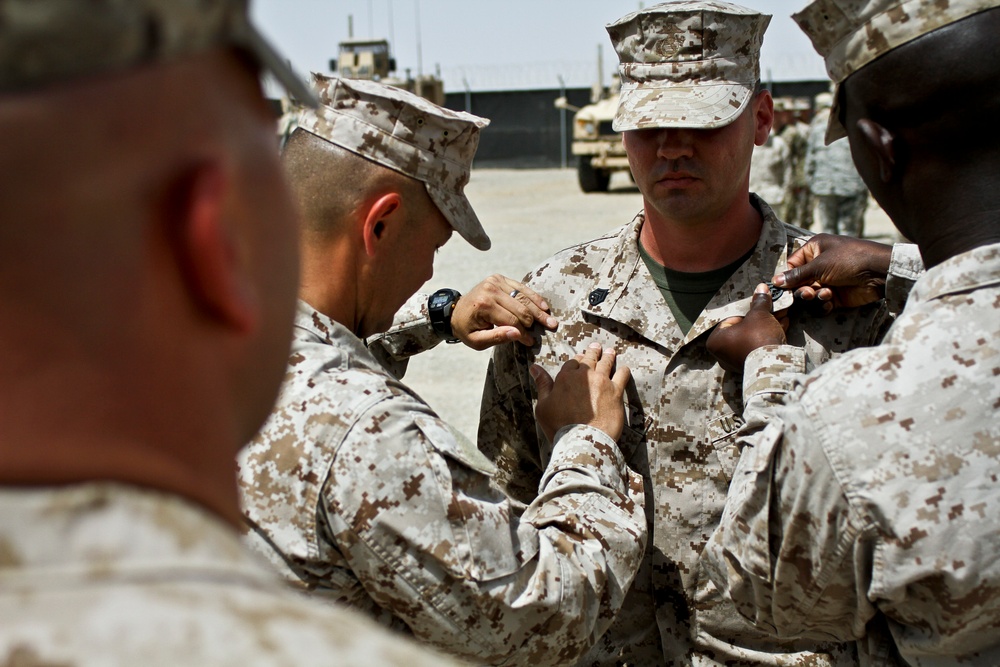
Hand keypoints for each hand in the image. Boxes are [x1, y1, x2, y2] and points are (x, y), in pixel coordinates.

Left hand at [451, 274, 558, 349]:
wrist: (455, 311)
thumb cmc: (466, 329)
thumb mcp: (476, 340)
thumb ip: (496, 338)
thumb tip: (518, 334)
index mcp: (484, 305)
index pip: (511, 320)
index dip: (523, 332)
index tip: (531, 342)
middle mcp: (490, 290)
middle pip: (520, 307)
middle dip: (535, 320)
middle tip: (550, 328)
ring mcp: (495, 281)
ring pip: (523, 297)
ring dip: (538, 309)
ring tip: (551, 320)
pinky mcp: (500, 278)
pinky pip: (521, 287)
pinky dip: (533, 297)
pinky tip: (544, 306)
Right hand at [531, 343, 630, 442]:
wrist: (583, 439)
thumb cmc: (559, 426)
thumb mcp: (543, 405)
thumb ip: (542, 384)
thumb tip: (534, 367)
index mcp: (566, 377)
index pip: (573, 361)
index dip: (577, 360)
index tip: (580, 358)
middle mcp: (585, 375)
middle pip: (590, 358)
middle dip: (593, 351)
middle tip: (596, 346)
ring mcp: (602, 382)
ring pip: (606, 362)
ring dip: (608, 356)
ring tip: (610, 351)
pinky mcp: (616, 392)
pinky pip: (622, 375)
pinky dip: (623, 370)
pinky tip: (624, 369)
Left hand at [707, 284, 788, 371]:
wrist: (774, 364)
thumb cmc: (758, 337)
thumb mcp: (758, 314)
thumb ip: (759, 302)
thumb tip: (761, 288)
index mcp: (715, 341)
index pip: (730, 319)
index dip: (747, 311)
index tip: (758, 305)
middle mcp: (723, 354)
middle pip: (743, 329)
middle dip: (760, 318)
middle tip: (772, 308)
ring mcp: (737, 361)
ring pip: (753, 337)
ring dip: (768, 325)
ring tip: (782, 314)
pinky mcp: (752, 366)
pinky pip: (759, 347)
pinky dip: (770, 337)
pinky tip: (783, 325)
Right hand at [774, 234, 891, 312]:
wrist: (879, 273)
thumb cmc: (849, 259)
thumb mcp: (820, 265)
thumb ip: (797, 275)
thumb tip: (775, 281)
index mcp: (814, 250)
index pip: (792, 265)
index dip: (786, 277)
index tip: (780, 288)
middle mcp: (819, 265)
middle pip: (799, 282)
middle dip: (801, 289)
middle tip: (806, 293)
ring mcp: (827, 281)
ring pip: (809, 294)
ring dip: (813, 296)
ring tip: (823, 294)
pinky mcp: (835, 296)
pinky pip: (820, 303)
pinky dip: (822, 304)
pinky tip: (830, 300)